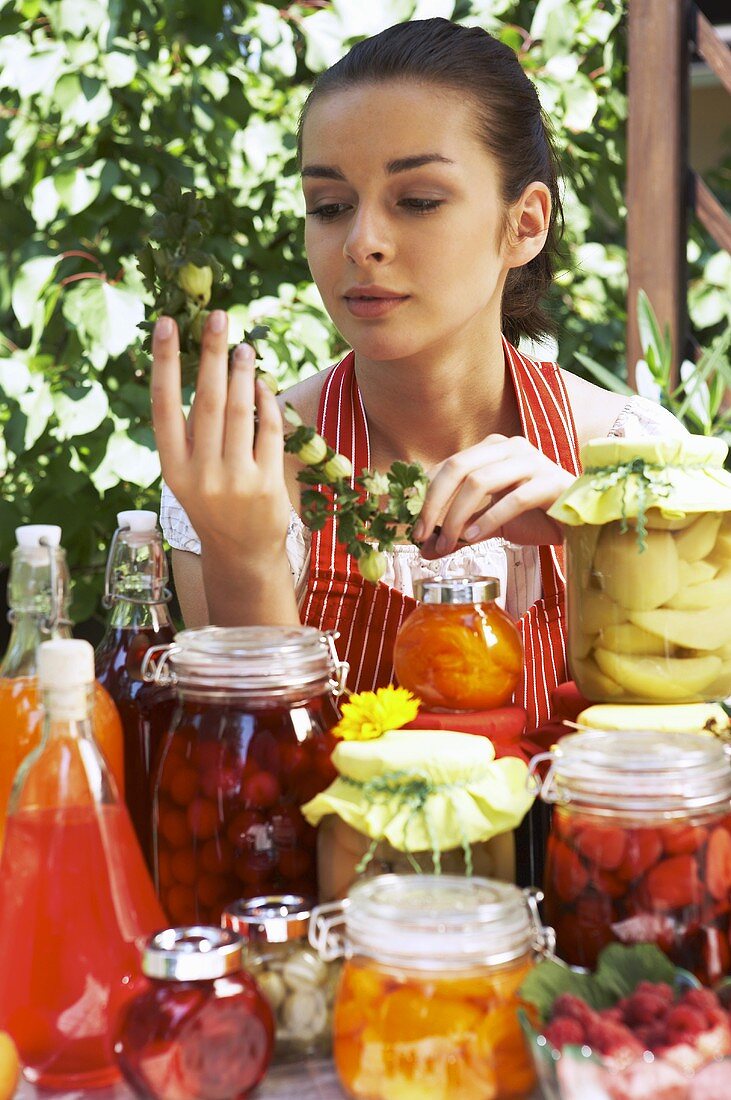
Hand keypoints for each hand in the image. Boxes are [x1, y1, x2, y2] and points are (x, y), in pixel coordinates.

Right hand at [151, 311, 290, 559]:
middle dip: (210, 354)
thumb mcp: (191, 476)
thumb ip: (194, 434)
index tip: (166, 324)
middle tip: (217, 317)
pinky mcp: (265, 484)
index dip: (163, 363)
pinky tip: (264, 384)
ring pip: (238, 411)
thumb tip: (212, 373)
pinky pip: (268, 430)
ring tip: (244, 346)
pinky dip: (267, 403)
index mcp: (173, 467)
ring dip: (242, 372)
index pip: (163, 406)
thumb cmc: (214, 506)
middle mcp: (199, 473)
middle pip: (205, 400)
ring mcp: (233, 479)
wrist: (242, 555)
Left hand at [412, 434, 574, 557]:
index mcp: (491, 450)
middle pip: (457, 467)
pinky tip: (474, 538)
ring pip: (480, 482)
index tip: (414, 529)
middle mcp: (509, 447)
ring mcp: (532, 461)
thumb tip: (424, 552)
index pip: (447, 466)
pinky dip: (488, 520)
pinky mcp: (550, 482)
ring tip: (448, 543)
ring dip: (457, 516)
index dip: (425, 497)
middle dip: (433, 504)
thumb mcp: (488, 524)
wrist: (582, 521)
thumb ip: (458, 534)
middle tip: (422, 535)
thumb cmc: (535, 516)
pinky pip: (512, 499)